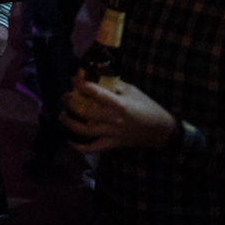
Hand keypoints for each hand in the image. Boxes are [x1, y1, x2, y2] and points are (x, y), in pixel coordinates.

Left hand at [59, 74, 176, 152]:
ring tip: (62, 115)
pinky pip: (94, 148)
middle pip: (85, 112)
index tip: (73, 78)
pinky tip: (69, 141)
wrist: (162, 130)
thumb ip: (113, 84)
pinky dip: (80, 147)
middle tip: (65, 96)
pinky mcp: (113, 144)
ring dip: (70, 123)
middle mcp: (113, 120)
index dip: (81, 85)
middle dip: (71, 103)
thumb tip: (94, 76)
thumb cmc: (147, 107)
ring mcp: (112, 134)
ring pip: (85, 130)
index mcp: (119, 104)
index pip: (95, 93)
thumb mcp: (132, 91)